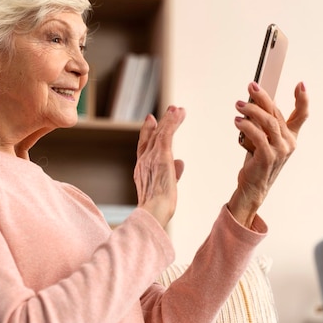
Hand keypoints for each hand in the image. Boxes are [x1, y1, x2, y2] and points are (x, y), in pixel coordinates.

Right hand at [134, 106, 185, 227]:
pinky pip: (166, 135)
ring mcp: (151, 158)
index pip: (144, 146)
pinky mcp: (161, 156)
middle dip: (161, 122)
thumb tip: (180, 162)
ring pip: (161, 133)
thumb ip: (172, 172)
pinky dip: (171, 122)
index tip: (152, 120)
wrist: (154, 212)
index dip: (147, 132)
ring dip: (170, 119)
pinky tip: (177, 113)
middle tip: (170, 109)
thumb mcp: (166, 186)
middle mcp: (144, 161)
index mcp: (142, 169)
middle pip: (152, 136)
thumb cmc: (159, 207)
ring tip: (178, 109)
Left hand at [230, 81, 308, 226]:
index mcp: (290, 137)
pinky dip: (247, 126)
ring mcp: (280, 150)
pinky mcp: (267, 157)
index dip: (302, 100)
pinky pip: (258, 136)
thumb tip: (252, 104)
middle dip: (263, 97)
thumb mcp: (262, 141)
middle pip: (277, 114)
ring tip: (239, 105)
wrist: (253, 187)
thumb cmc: (257, 162)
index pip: (301, 116)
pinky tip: (238, 121)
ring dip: (252, 110)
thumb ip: (262, 125)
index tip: (300, 85)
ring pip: (269, 122)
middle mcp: (289, 142)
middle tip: (251, 87)